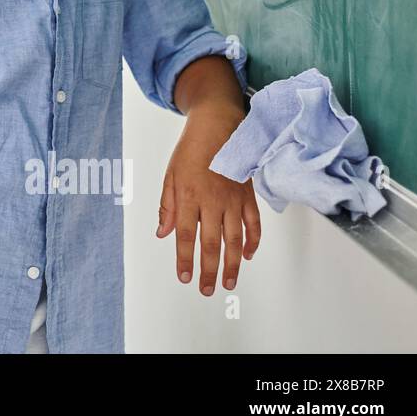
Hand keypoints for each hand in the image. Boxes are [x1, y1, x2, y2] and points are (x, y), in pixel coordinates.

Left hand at [158, 105, 260, 294]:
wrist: (218, 126)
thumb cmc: (191, 150)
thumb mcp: (170, 175)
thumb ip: (167, 207)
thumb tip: (162, 233)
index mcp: (189, 196)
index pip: (185, 236)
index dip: (184, 259)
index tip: (184, 277)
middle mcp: (212, 201)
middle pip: (211, 243)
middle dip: (209, 270)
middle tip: (207, 290)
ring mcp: (233, 200)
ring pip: (234, 239)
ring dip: (232, 264)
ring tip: (229, 282)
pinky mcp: (248, 196)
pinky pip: (254, 224)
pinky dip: (252, 242)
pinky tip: (247, 255)